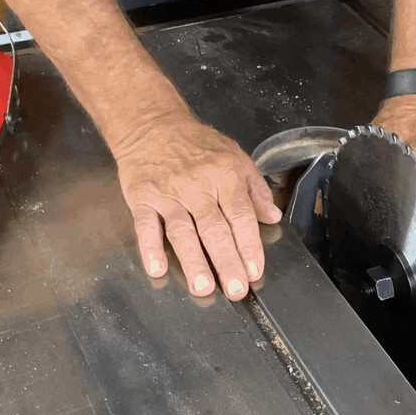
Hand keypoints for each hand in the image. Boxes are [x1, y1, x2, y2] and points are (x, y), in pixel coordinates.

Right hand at [113, 114, 281, 299]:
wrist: (152, 124)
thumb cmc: (196, 143)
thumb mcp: (236, 157)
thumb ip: (256, 189)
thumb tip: (273, 217)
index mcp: (225, 177)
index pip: (241, 216)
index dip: (249, 246)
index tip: (254, 271)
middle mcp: (197, 188)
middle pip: (214, 229)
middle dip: (226, 261)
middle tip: (235, 290)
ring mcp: (168, 194)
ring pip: (182, 231)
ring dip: (193, 260)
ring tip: (202, 286)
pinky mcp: (142, 198)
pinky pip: (145, 225)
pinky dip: (150, 247)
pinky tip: (157, 268)